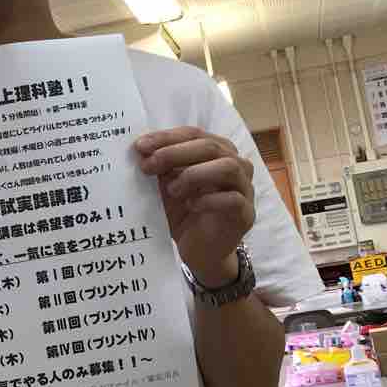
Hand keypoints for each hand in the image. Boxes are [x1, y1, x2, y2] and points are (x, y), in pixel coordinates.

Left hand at [136, 127, 254, 286]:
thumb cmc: (185, 214)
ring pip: (228, 167)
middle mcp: (236, 165)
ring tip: (172, 189)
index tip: (140, 146)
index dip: (167, 137)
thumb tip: (142, 150)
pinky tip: (190, 205)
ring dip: (195, 174)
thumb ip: (160, 169)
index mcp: (217, 152)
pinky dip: (208, 200)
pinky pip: (233, 199)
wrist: (200, 252)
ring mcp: (245, 189)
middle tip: (149, 165)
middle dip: (175, 153)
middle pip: (211, 146)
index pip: (194, 134)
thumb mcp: (166, 188)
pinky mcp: (246, 214)